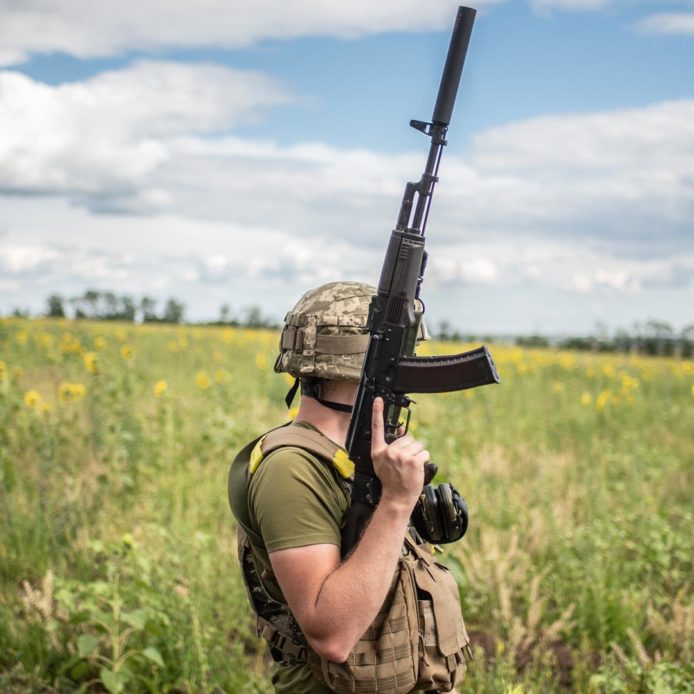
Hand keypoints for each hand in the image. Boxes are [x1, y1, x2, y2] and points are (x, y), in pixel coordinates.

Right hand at [370, 397, 428, 512]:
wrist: (397, 498)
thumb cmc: (392, 481)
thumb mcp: (384, 463)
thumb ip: (390, 447)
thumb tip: (402, 430)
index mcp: (378, 452)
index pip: (377, 428)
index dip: (377, 412)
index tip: (378, 400)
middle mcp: (388, 452)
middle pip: (407, 438)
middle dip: (410, 448)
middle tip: (405, 463)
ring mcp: (400, 456)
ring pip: (417, 445)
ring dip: (418, 454)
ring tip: (411, 467)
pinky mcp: (412, 461)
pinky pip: (424, 453)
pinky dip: (424, 460)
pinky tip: (417, 469)